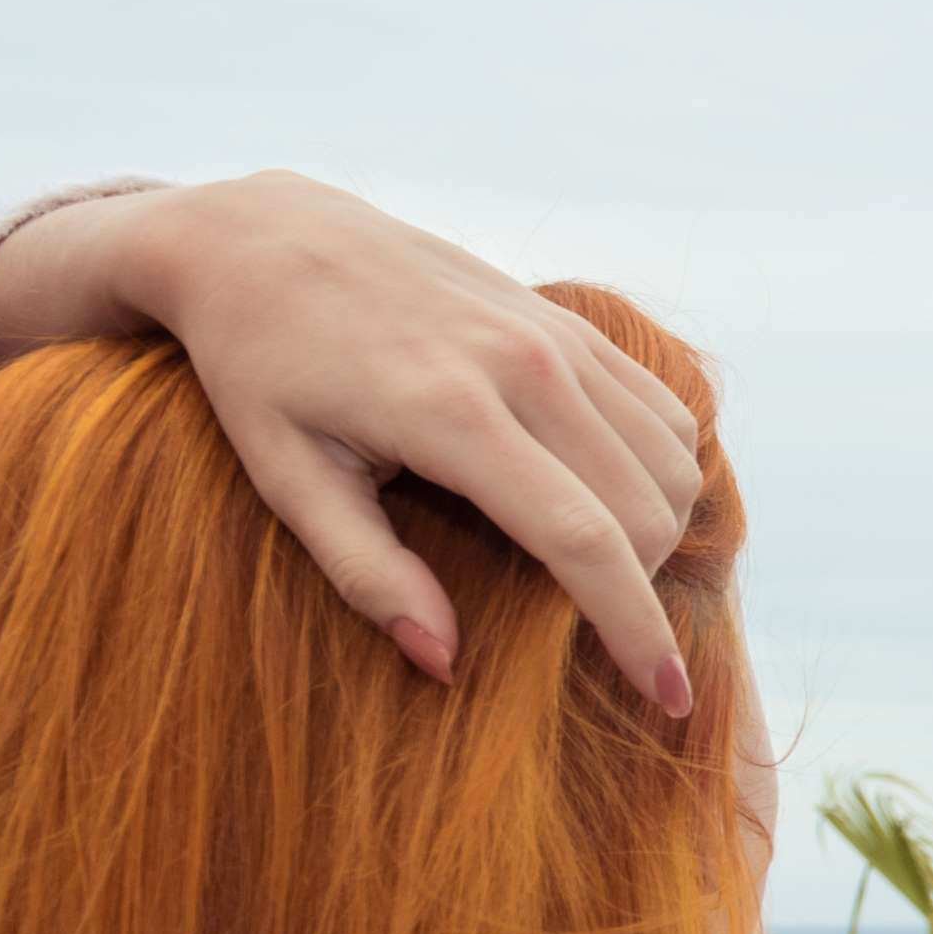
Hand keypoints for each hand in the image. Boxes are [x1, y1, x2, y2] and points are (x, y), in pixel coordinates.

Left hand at [0, 175, 708, 709]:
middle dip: (639, 590)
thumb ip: (366, 573)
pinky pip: (665, 413)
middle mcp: (524, 366)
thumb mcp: (284, 477)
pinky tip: (605, 496)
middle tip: (585, 625)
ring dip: (656, 532)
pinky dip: (659, 472)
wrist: (261, 236)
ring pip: (673, 464)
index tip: (665, 697)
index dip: (634, 630)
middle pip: (646, 511)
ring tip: (594, 564)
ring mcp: (555, 335)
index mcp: (450, 414)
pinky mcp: (567, 320)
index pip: (583, 541)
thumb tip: (446, 662)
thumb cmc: (259, 370)